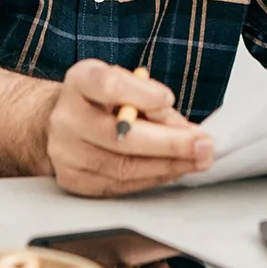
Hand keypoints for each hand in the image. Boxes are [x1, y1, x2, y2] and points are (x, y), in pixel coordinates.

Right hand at [46, 60, 214, 197]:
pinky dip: (151, 179)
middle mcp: (67, 118)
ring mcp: (66, 152)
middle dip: (170, 144)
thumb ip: (151, 99)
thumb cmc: (101, 100)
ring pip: (123, 167)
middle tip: (202, 146)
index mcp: (80, 82)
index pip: (108, 86)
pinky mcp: (73, 180)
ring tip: (196, 161)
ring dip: (168, 166)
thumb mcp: (124, 82)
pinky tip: (171, 171)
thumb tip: (186, 131)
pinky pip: (118, 186)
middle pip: (121, 136)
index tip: (169, 100)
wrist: (64, 122)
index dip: (140, 94)